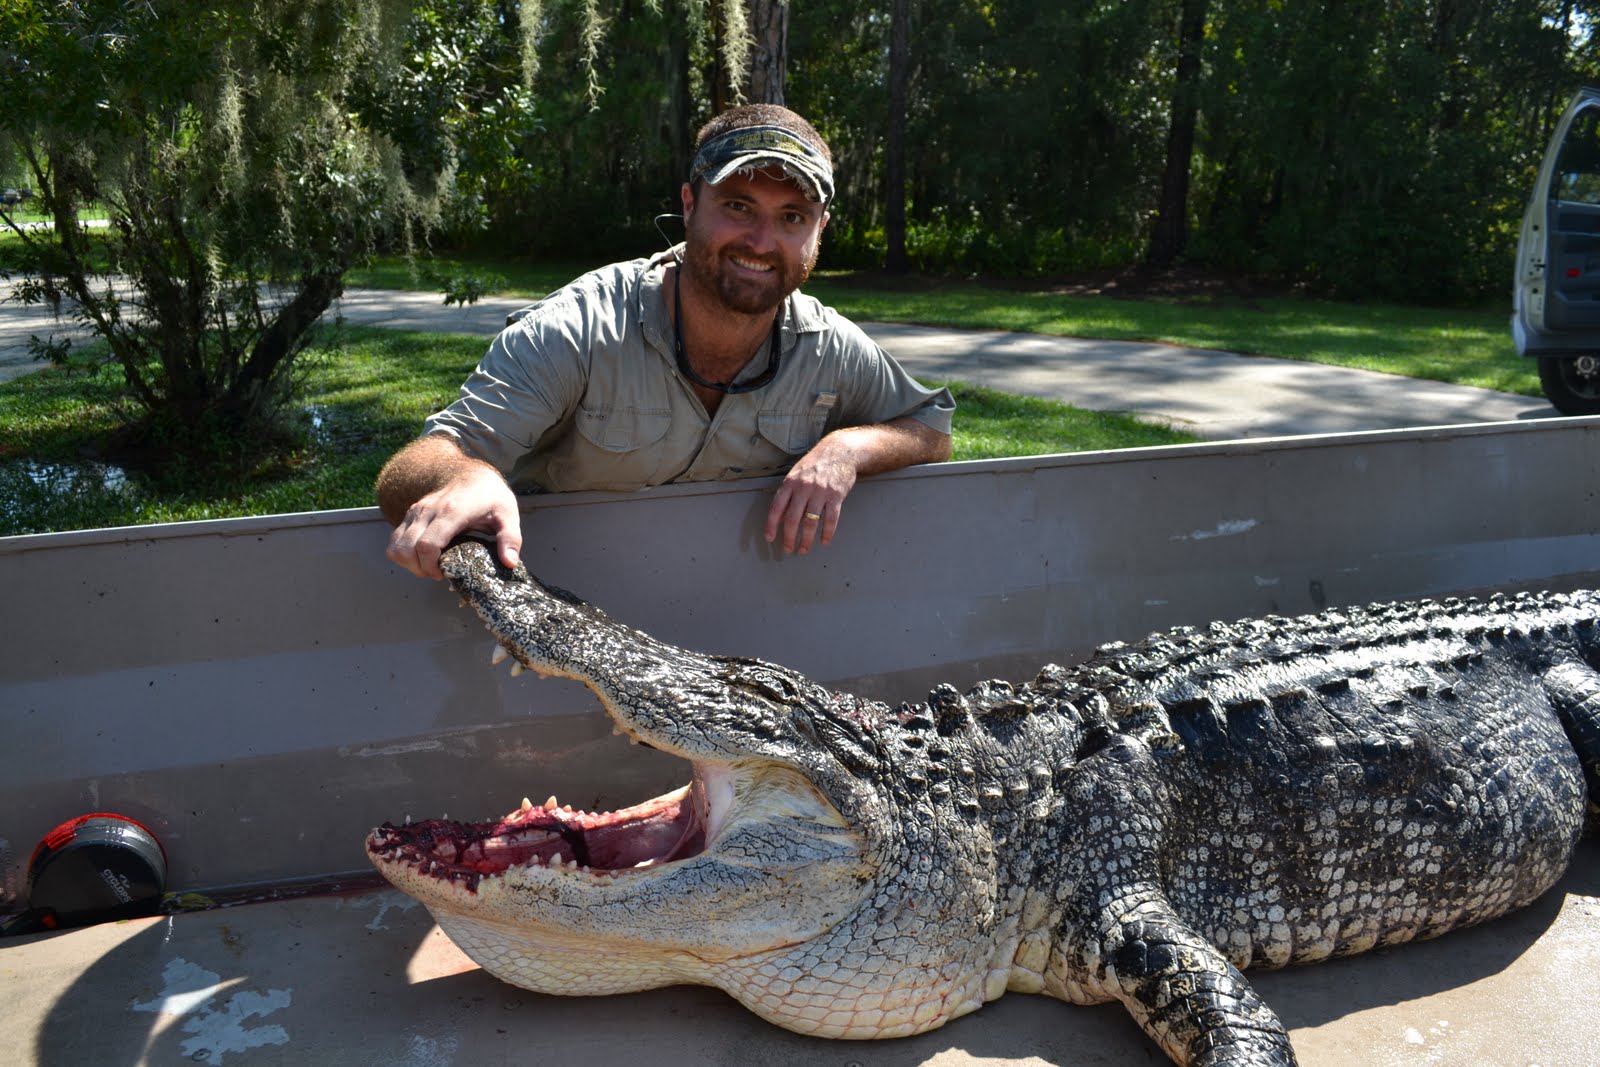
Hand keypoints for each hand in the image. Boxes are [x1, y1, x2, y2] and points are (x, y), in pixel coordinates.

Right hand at [386, 465, 521, 579]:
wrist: (472, 473)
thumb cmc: (491, 495)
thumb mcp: (508, 515)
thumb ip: (510, 539)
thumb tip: (509, 562)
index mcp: (452, 511)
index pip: (428, 545)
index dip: (431, 566)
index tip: (444, 574)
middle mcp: (429, 510)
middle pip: (407, 549)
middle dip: (420, 569)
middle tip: (439, 573)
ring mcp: (416, 510)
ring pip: (396, 545)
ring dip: (409, 563)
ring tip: (430, 566)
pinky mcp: (410, 513)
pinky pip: (395, 539)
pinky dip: (403, 553)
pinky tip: (423, 556)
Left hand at [765, 438, 857, 554]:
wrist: (840, 451)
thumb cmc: (815, 464)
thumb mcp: (797, 473)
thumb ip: (788, 493)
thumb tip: (779, 516)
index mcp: (790, 482)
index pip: (776, 507)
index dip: (771, 525)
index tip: (769, 538)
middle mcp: (804, 487)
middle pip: (793, 519)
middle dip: (789, 538)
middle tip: (789, 549)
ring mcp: (821, 492)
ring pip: (811, 522)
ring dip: (806, 540)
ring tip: (804, 549)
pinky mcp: (836, 496)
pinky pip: (831, 519)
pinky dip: (827, 533)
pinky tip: (824, 541)